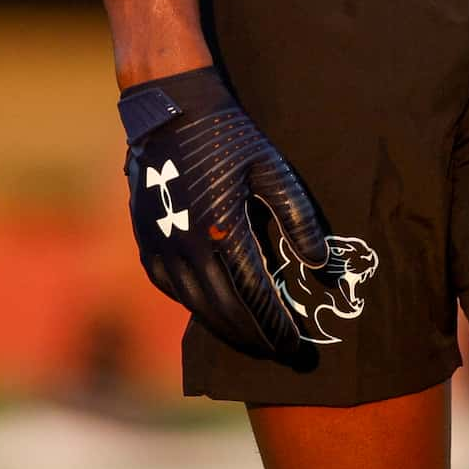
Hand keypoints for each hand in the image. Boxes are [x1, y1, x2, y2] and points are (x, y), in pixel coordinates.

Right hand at [117, 67, 333, 363]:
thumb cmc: (231, 139)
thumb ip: (298, 220)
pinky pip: (174, 291)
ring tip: (256, 342)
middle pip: (227, 313)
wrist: (172, 113)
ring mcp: (163, 251)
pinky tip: (218, 312)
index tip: (300, 349)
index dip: (279, 329)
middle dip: (258, 340)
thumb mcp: (274, 171)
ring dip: (229, 330)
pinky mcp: (147, 246)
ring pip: (198, 308)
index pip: (257, 298)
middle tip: (284, 356)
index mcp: (225, 232)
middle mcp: (190, 250)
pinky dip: (199, 308)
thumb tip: (322, 266)